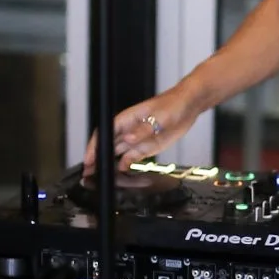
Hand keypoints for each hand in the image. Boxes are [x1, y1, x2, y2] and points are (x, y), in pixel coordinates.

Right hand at [82, 85, 198, 178]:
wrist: (188, 106)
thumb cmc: (173, 104)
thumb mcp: (159, 117)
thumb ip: (143, 129)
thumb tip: (128, 138)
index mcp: (128, 118)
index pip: (106, 132)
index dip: (95, 145)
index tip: (90, 156)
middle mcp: (130, 130)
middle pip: (108, 144)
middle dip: (98, 157)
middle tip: (89, 170)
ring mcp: (138, 139)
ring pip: (118, 152)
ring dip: (109, 162)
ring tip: (100, 174)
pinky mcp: (147, 147)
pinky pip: (132, 158)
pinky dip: (125, 165)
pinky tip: (120, 171)